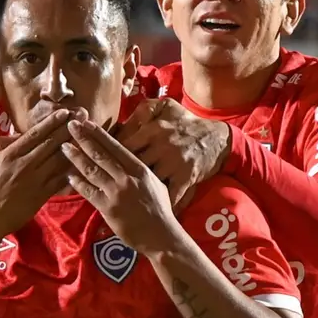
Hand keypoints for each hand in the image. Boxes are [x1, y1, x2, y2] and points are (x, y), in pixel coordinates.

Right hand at [0, 109, 77, 240]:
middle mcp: (25, 165)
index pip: (35, 134)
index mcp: (10, 155)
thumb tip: (18, 133)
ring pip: (59, 159)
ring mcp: (36, 180)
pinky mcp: (43, 195)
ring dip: (74, 145)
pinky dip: (72, 170)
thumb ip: (1, 143)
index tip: (65, 112)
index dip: (51, 122)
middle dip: (67, 128)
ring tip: (86, 134)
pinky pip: (61, 179)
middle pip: (51, 143)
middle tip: (82, 116)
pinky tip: (83, 161)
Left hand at [62, 120, 180, 254]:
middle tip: (70, 125)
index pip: (115, 146)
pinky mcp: (108, 208)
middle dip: (83, 138)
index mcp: (139, 169)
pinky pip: (89, 192)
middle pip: (100, 154)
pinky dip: (77, 183)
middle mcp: (127, 177)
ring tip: (64, 147)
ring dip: (76, 157)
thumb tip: (125, 159)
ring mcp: (116, 192)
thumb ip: (138, 170)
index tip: (87, 122)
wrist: (161, 235)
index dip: (99, 133)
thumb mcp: (154, 182)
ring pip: (91, 170)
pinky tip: (68, 175)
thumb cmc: (159, 209)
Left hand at [116, 98, 230, 208]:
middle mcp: (162, 146)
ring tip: (120, 199)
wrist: (217, 138)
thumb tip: (122, 122)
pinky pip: (170, 194)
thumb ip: (143, 110)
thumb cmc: (185, 122)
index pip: (123, 145)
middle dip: (118, 175)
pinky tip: (149, 211)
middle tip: (107, 184)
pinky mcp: (186, 177)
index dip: (109, 155)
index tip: (100, 163)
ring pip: (148, 181)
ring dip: (136, 191)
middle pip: (131, 164)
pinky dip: (161, 204)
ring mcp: (174, 163)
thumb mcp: (165, 106)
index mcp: (154, 129)